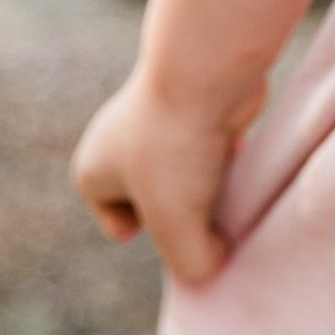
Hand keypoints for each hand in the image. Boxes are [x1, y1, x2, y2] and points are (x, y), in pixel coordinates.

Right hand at [71, 64, 265, 289]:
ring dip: (210, 184)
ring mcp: (156, 121)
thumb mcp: (177, 228)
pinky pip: (210, 148)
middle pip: (160, 201)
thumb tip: (213, 265)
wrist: (207, 69)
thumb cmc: (178, 148)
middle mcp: (117, 142)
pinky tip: (241, 153)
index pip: (123, 225)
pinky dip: (227, 157)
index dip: (158, 233)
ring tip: (227, 179)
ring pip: (188, 175)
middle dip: (186, 210)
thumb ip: (190, 265)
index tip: (176, 215)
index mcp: (93, 170)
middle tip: (209, 205)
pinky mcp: (194, 106)